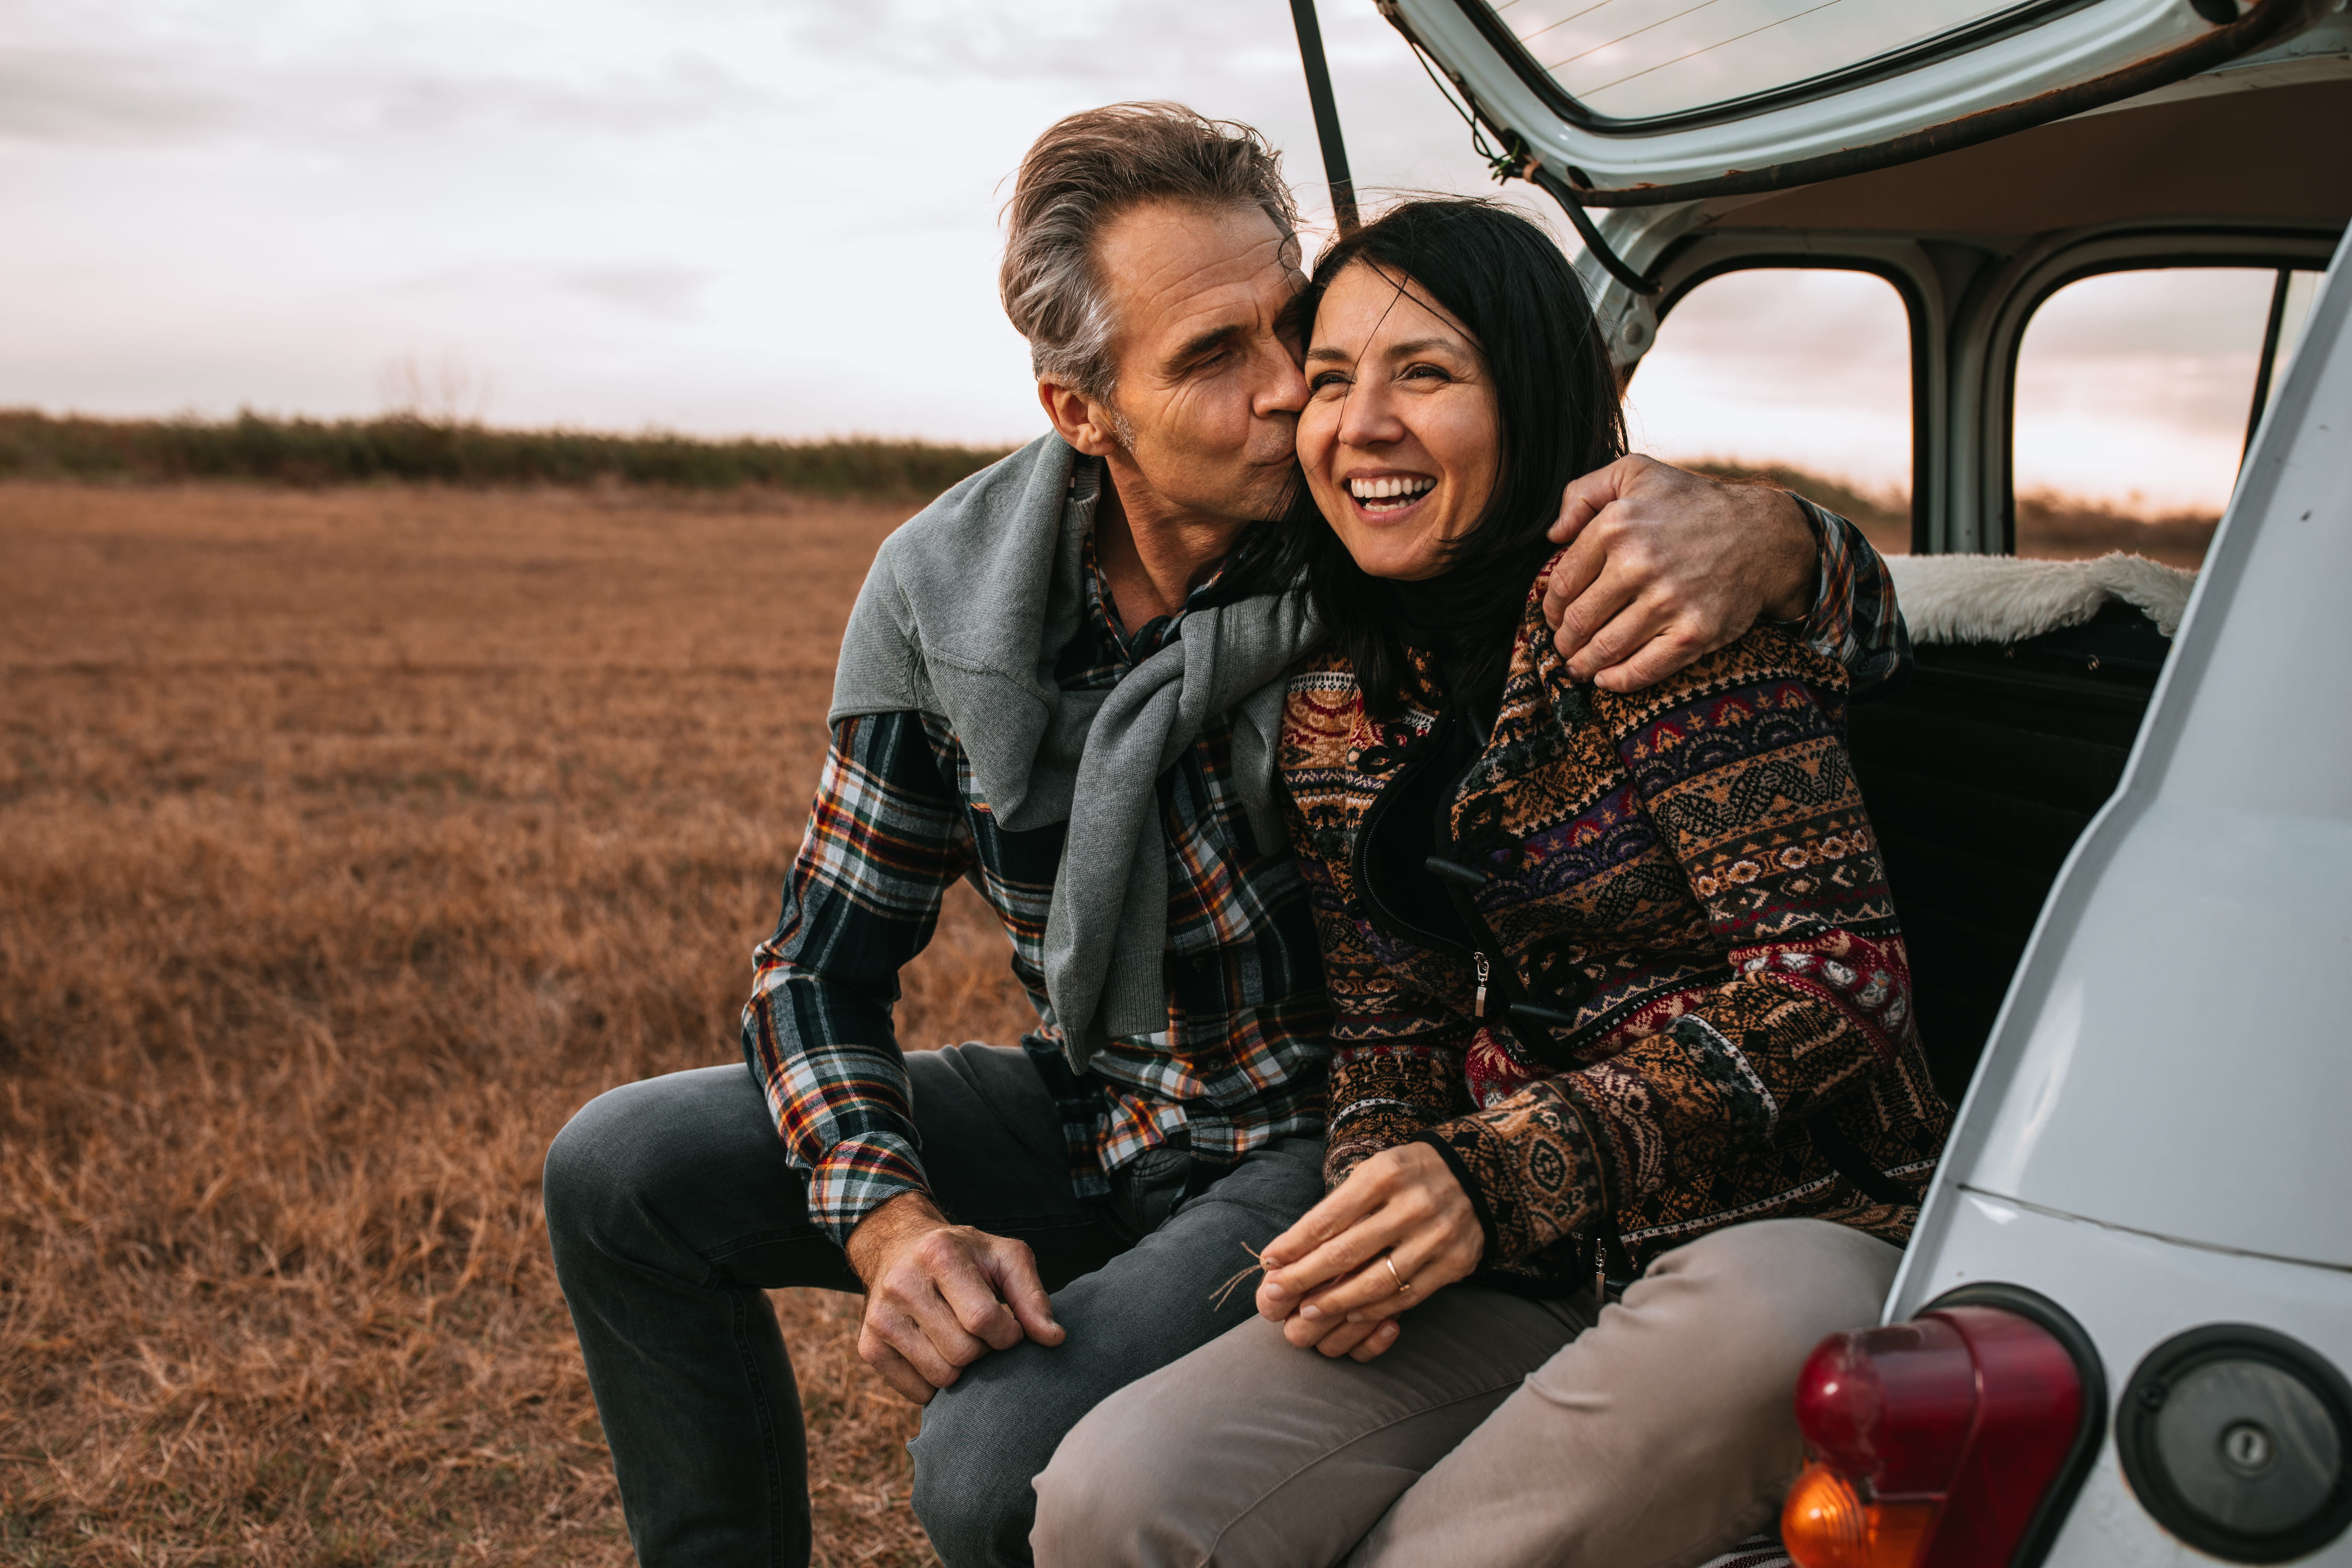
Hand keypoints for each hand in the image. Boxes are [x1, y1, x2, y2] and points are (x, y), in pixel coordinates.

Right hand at [843, 1191, 1063, 1404]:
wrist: (900, 1247)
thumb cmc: (965, 1255)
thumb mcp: (1005, 1258)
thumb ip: (1033, 1297)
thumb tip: (1054, 1339)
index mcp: (940, 1254)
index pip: (984, 1319)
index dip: (1008, 1333)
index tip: (1009, 1326)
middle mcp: (902, 1283)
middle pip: (963, 1352)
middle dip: (985, 1350)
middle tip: (982, 1331)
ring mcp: (879, 1317)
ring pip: (941, 1376)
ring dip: (962, 1368)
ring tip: (959, 1337)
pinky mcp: (868, 1347)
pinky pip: (916, 1392)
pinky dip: (936, 1382)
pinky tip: (937, 1351)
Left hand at [1253, 1143, 1482, 1361]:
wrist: (1483, 1174)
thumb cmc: (1412, 1174)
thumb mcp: (1376, 1172)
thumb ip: (1340, 1207)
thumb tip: (1291, 1248)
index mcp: (1385, 1174)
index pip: (1328, 1217)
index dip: (1294, 1244)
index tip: (1269, 1262)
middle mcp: (1412, 1204)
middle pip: (1345, 1252)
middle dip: (1304, 1277)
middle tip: (1275, 1295)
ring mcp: (1437, 1236)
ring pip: (1376, 1281)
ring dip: (1336, 1302)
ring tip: (1308, 1312)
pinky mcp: (1455, 1263)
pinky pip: (1408, 1295)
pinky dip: (1376, 1309)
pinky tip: (1352, 1314)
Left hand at [1541, 454, 1817, 692]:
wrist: (1762, 535)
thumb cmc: (1692, 503)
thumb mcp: (1636, 473)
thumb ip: (1584, 492)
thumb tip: (1552, 535)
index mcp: (1616, 526)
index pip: (1564, 583)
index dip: (1551, 607)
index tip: (1555, 616)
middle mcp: (1639, 564)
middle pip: (1579, 621)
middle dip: (1564, 640)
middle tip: (1565, 644)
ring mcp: (1668, 602)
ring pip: (1605, 649)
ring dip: (1583, 664)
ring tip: (1579, 665)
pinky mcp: (1695, 633)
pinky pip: (1643, 669)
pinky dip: (1617, 681)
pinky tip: (1605, 680)